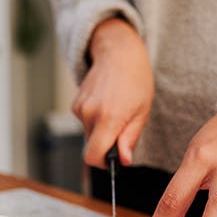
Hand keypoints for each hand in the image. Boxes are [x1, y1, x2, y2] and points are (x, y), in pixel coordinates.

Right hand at [73, 17, 153, 167]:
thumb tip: (123, 161)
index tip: (113, 160)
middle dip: (106, 145)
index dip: (102, 163)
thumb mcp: (142, 112)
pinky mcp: (75, 104)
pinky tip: (106, 104)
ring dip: (101, 131)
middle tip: (122, 127)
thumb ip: (130, 139)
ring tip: (116, 110)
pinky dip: (95, 120)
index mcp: (108, 118)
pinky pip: (85, 123)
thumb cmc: (135, 80)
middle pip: (92, 147)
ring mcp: (79, 108)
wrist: (118, 53)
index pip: (92, 156)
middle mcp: (89, 114)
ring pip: (88, 135)